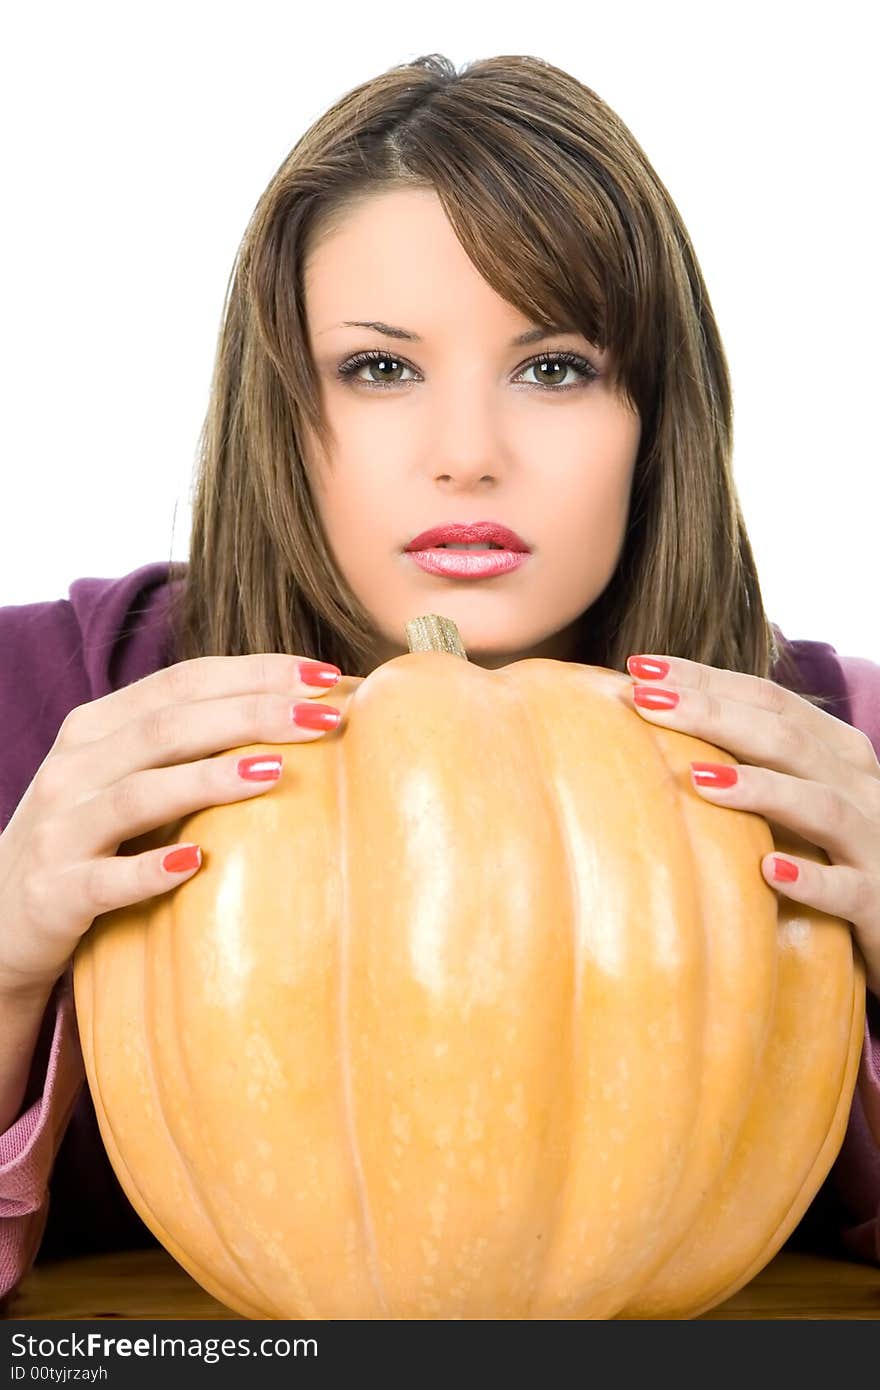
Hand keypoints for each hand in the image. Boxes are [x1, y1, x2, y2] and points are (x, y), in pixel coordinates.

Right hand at [0, 654, 344, 998]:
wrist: (1, 920)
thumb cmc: (90, 843)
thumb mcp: (127, 779)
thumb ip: (188, 746)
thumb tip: (297, 719)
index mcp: (97, 727)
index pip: (183, 682)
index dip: (255, 673)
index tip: (326, 675)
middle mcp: (75, 767)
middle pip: (169, 725)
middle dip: (253, 713)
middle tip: (325, 715)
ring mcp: (59, 830)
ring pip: (138, 793)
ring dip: (208, 780)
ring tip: (274, 772)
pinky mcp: (53, 892)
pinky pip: (103, 879)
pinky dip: (148, 870)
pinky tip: (197, 865)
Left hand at [625, 653, 879, 1000]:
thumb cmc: (835, 856)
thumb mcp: (799, 800)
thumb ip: (749, 763)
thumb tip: (654, 728)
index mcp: (836, 752)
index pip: (768, 700)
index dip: (706, 680)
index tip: (640, 667)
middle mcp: (858, 787)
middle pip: (785, 738)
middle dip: (713, 714)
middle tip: (645, 700)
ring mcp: (873, 842)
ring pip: (820, 804)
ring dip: (761, 788)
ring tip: (699, 779)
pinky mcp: (879, 900)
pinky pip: (847, 889)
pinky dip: (811, 879)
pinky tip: (768, 871)